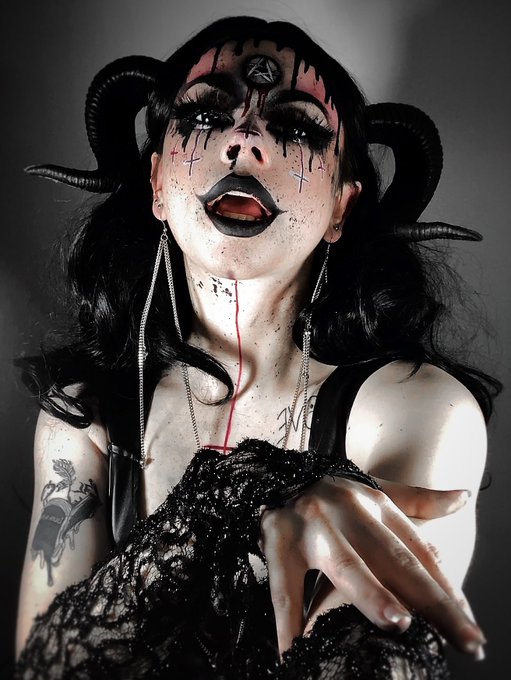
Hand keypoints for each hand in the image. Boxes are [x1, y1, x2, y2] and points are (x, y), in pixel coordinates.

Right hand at [260, 476, 484, 657]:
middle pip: (396, 561)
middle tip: (464, 636)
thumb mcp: (375, 492)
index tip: (470, 625)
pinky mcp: (278, 539)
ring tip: (397, 621)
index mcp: (376, 504)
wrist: (273, 474)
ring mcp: (313, 524)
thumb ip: (419, 501)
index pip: (419, 551)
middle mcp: (348, 510)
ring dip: (371, 593)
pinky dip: (290, 622)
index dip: (447, 589)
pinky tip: (297, 650)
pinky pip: (286, 587)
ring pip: (346, 564)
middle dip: (432, 601)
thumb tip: (463, 497)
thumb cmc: (332, 497)